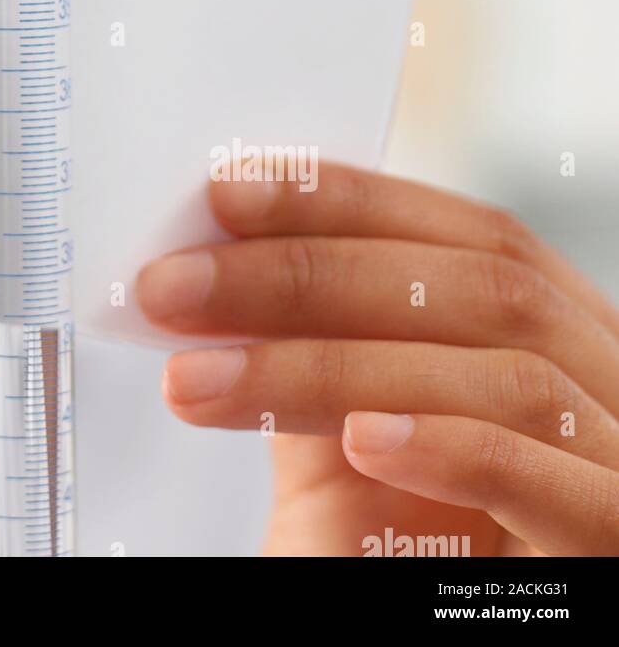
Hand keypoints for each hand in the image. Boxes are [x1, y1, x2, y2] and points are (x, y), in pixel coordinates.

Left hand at [135, 164, 618, 555]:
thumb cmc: (395, 556)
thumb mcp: (350, 442)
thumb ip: (316, 348)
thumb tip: (218, 260)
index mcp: (558, 342)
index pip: (468, 237)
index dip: (348, 201)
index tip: (226, 191)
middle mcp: (612, 387)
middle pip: (482, 286)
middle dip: (306, 273)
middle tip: (171, 286)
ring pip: (506, 375)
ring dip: (327, 366)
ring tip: (196, 380)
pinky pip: (564, 486)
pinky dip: (455, 448)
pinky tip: (358, 440)